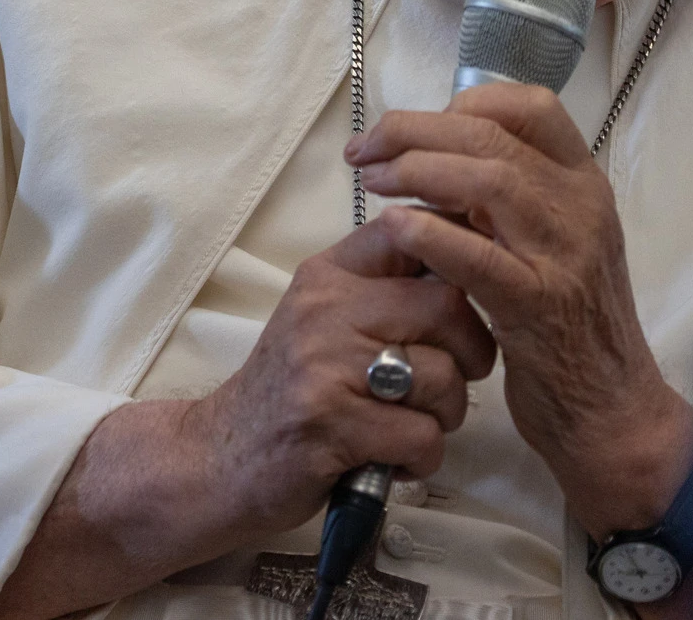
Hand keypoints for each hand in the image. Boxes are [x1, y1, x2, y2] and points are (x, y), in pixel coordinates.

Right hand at [188, 217, 497, 533]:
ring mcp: (325, 368)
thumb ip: (383, 289)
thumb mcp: (324, 318)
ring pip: (443, 377)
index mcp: (329, 275)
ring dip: (446, 415)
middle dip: (472, 351)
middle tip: (454, 379)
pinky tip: (392, 459)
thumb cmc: (291, 391)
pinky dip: (422, 459)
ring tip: (411, 424)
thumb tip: (468, 262)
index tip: (463, 301)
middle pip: (447, 305)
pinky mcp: (331, 428)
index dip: (458, 260)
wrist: (220, 460)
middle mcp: (325, 310)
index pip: (411, 233)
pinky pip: (422, 437)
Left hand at [345, 83, 692, 537]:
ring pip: (489, 182)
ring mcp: (564, 255)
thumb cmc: (571, 326)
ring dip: (417, 171)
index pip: (532, 106)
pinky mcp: (538, 306)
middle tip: (365, 150)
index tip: (419, 127)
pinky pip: (478, 256)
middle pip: (493, 137)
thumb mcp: (553, 246)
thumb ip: (511, 202)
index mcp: (584, 184)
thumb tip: (439, 159)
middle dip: (417, 132)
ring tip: (371, 181)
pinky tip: (393, 229)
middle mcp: (580, 208)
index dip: (466, 102)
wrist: (612, 410)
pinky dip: (430, 234)